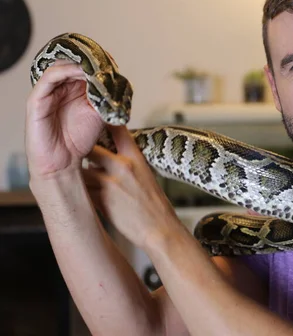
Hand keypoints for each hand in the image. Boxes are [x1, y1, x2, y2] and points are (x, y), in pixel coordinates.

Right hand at [26, 61, 104, 179]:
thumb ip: (104, 96)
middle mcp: (60, 87)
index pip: (83, 67)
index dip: (98, 63)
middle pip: (72, 63)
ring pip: (61, 66)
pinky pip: (50, 78)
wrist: (64, 162)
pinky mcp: (36, 99)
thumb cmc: (79, 139)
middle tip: (106, 60)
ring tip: (95, 65)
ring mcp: (47, 92)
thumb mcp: (99, 113)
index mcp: (73, 89)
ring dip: (79, 64)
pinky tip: (81, 72)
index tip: (113, 62)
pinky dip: (66, 71)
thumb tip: (116, 79)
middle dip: (90, 61)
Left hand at [83, 125, 181, 248]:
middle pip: (91, 148)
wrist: (160, 230)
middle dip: (83, 149)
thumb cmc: (156, 206)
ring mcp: (110, 183)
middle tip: (75, 149)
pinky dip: (78, 189)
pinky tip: (77, 192)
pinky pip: (81, 188)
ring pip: (82, 169)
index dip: (104, 122)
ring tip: (74, 174)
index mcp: (136, 159)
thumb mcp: (148, 175)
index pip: (117, 130)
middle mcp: (122, 167)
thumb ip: (129, 163)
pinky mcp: (100, 200)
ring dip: (78, 172)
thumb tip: (112, 155)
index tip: (95, 119)